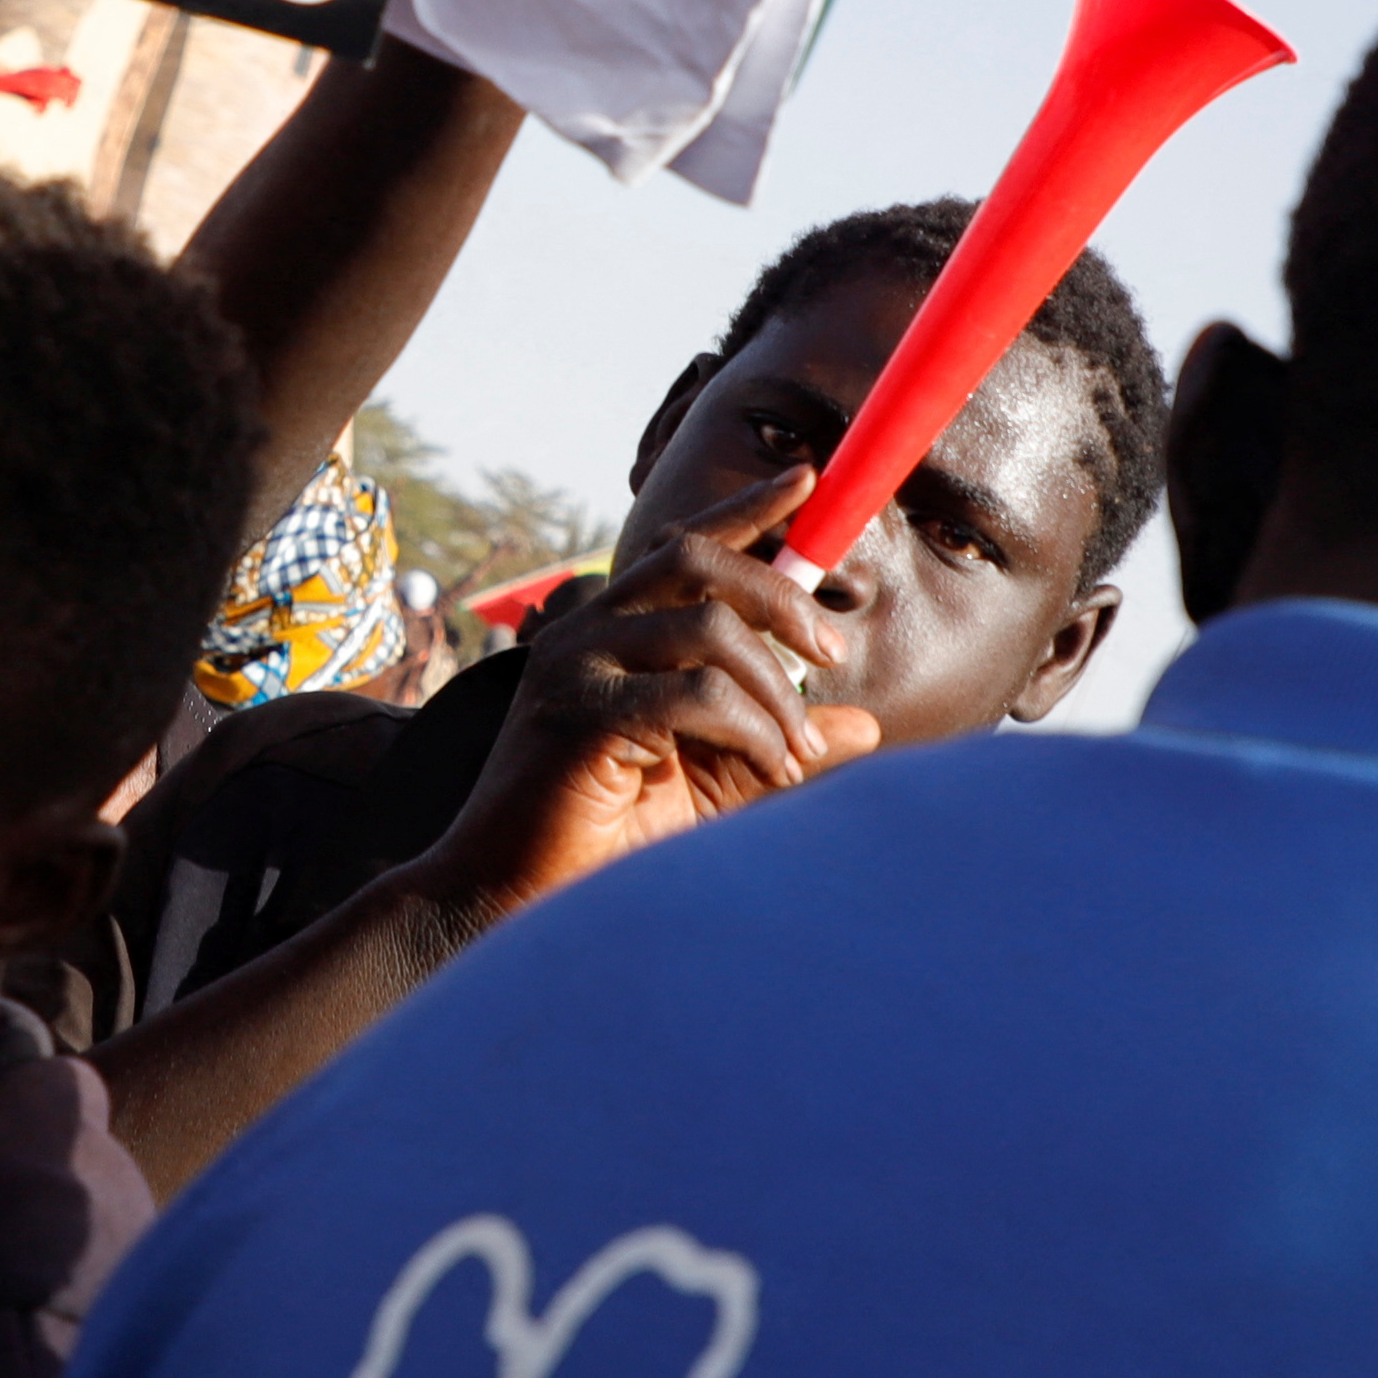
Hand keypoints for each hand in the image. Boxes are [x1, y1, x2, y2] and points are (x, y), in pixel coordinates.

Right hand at [403, 469, 876, 922]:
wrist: (512, 898)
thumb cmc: (608, 837)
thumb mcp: (716, 781)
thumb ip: (776, 741)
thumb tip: (865, 727)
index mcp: (610, 629)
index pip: (681, 545)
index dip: (747, 508)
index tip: (809, 479)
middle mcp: (585, 631)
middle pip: (696, 560)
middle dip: (780, 596)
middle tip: (832, 651)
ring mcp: (575, 667)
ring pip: (706, 630)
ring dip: (774, 691)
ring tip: (794, 754)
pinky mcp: (578, 715)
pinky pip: (694, 697)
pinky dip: (752, 732)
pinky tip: (768, 769)